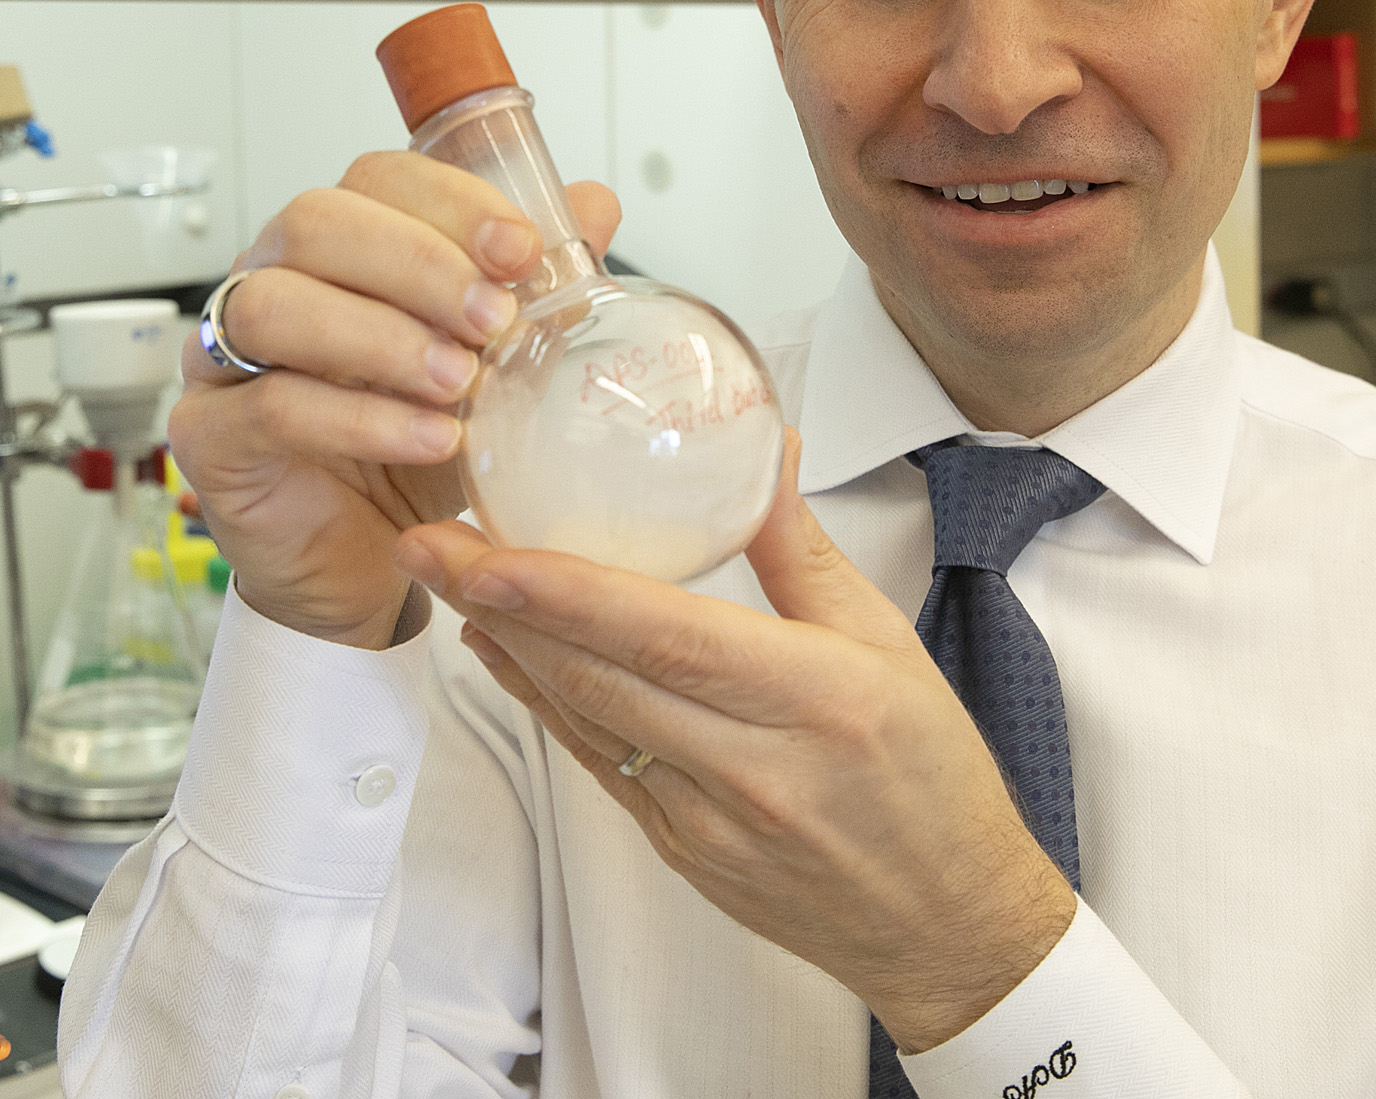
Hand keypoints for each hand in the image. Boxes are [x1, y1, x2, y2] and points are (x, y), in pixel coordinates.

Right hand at [169, 154, 619, 648]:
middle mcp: (270, 281)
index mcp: (339, 246)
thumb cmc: (418, 449)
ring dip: (381, 338)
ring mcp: (224, 356)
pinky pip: (271, 406)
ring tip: (460, 386)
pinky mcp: (208, 434)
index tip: (521, 251)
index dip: (450, 203)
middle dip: (417, 264)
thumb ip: (537, 285)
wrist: (370, 562)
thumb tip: (597, 204)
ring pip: (275, 305)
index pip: (377, 178)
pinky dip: (360, 419)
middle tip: (492, 320)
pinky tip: (429, 440)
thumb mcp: (497, 363)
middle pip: (316, 222)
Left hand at [393, 431, 1077, 1053]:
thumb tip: (767, 448)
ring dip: (509, 650)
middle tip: (427, 544)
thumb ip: (804, 549)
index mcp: (815, 697)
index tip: (486, 549)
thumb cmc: (931, 779)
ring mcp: (707, 819)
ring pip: (585, 721)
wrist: (948, 926)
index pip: (665, 636)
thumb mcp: (887, 643)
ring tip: (449, 581)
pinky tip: (505, 653)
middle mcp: (753, 766)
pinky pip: (598, 764)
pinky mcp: (680, 851)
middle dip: (500, 607)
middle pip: (600, 677)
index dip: (564, 592)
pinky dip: (545, 702)